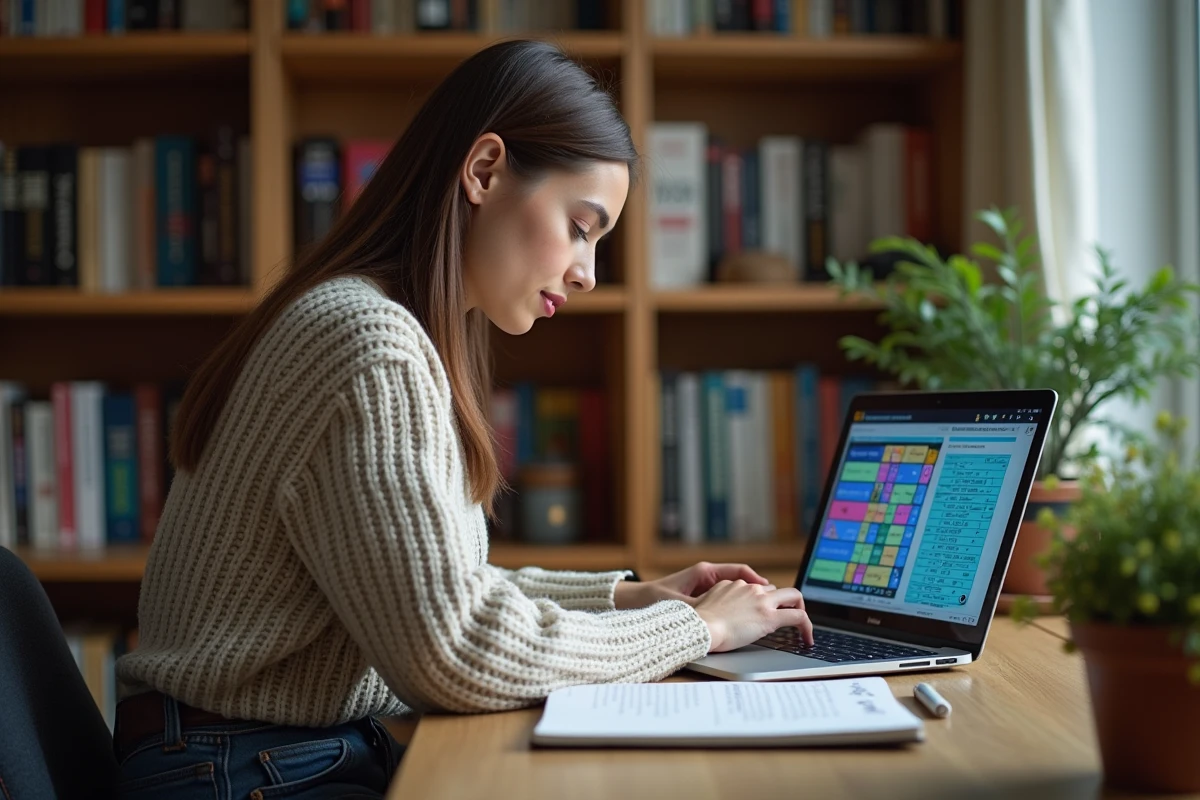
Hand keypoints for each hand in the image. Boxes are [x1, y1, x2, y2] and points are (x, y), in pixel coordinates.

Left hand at [613, 562, 773, 609]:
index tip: (768, 590)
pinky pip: (724, 601)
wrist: (634, 601)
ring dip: (747, 600)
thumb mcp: (678, 604)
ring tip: (762, 612)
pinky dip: (735, 608)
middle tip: (772, 603)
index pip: (739, 570)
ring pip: (734, 591)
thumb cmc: (653, 598)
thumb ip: (698, 607)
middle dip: (757, 591)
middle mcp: (706, 577)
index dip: (756, 580)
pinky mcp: (699, 598)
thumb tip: (716, 613)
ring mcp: (704, 587)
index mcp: (704, 572)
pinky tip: (741, 621)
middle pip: (740, 581)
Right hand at [692, 579, 812, 652]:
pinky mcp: (770, 617)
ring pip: (793, 596)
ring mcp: (762, 601)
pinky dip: (807, 626)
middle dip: (786, 601)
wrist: (702, 626)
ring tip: (801, 629)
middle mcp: (751, 588)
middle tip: (789, 616)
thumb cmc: (700, 621)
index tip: (767, 609)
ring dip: (798, 610)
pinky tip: (807, 639)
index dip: (764, 600)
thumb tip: (721, 609)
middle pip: (777, 589)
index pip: (757, 588)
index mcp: (735, 585)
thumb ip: (718, 600)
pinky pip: (798, 616)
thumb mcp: (707, 602)